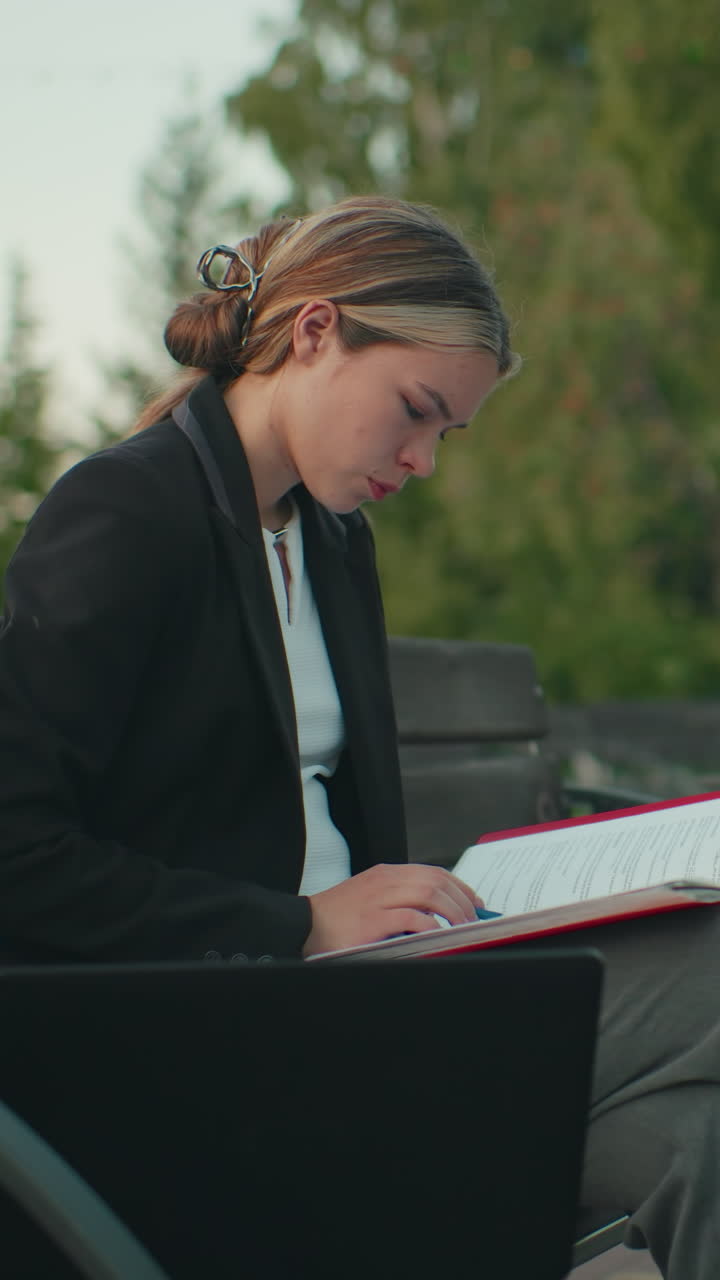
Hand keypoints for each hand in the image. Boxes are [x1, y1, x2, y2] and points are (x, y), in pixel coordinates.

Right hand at [302, 862, 482, 956]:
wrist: (303, 926)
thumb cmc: (337, 918)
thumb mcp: (371, 899)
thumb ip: (399, 900)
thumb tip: (435, 915)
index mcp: (387, 874)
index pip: (433, 872)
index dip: (460, 887)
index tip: (475, 903)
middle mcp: (386, 881)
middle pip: (437, 881)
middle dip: (462, 901)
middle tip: (473, 920)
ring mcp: (380, 899)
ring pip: (430, 894)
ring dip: (453, 912)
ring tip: (462, 929)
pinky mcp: (374, 920)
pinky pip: (413, 918)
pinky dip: (432, 926)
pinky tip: (439, 936)